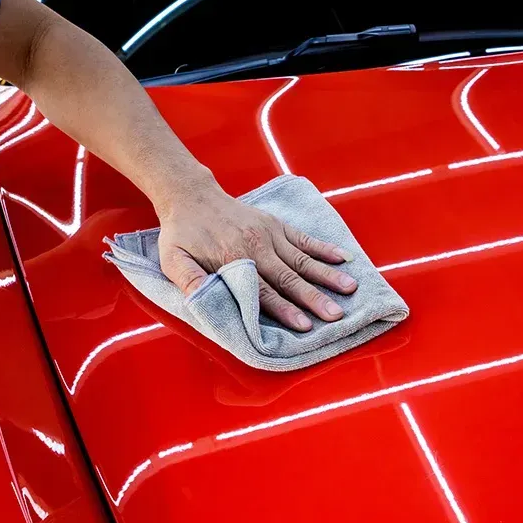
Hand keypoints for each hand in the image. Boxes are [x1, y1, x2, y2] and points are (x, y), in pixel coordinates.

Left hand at [156, 181, 356, 331]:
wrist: (191, 196)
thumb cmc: (181, 234)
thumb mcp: (173, 260)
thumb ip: (190, 282)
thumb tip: (204, 304)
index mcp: (234, 259)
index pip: (263, 291)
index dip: (285, 310)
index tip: (304, 325)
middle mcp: (257, 246)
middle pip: (289, 277)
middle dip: (314, 298)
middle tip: (335, 315)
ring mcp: (269, 234)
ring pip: (303, 259)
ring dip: (327, 275)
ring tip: (349, 289)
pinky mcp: (276, 225)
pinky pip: (304, 239)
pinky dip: (324, 249)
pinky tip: (344, 259)